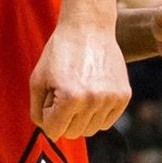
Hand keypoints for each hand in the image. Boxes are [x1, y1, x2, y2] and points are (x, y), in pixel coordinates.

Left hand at [30, 23, 130, 140]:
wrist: (88, 28)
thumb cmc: (59, 52)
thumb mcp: (38, 78)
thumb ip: (37, 109)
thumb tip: (48, 130)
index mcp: (69, 98)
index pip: (54, 131)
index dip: (48, 118)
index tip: (49, 102)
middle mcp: (93, 101)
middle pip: (73, 133)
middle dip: (63, 119)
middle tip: (62, 95)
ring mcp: (111, 99)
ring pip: (91, 130)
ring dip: (81, 118)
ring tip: (77, 93)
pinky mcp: (124, 96)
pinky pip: (107, 122)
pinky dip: (97, 115)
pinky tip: (91, 94)